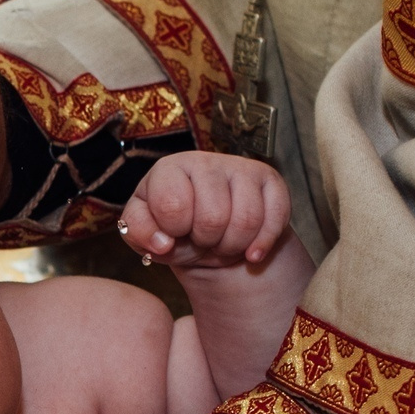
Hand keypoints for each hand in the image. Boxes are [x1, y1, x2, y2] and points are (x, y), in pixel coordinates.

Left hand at [119, 152, 292, 269]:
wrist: (213, 240)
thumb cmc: (175, 234)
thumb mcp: (147, 235)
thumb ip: (139, 234)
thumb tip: (162, 242)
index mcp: (168, 169)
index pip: (172, 204)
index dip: (174, 231)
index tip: (175, 233)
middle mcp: (205, 161)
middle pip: (213, 217)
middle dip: (206, 242)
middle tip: (202, 240)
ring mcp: (240, 168)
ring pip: (246, 220)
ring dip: (233, 246)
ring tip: (222, 243)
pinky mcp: (270, 180)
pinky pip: (274, 218)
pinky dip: (262, 245)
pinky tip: (251, 252)